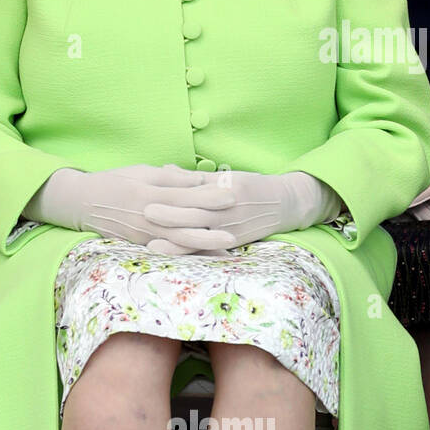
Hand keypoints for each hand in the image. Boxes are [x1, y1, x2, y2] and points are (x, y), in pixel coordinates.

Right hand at [24, 164, 229, 250]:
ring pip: (178, 242)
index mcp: (149, 194)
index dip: (209, 195)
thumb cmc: (115, 182)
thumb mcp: (142, 172)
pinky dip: (186, 255)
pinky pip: (167, 251)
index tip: (232, 194)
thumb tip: (200, 180)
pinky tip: (203, 257)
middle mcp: (147, 217)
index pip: (185, 195)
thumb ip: (170, 178)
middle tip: (235, 232)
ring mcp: (143, 234)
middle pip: (184, 224)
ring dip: (202, 247)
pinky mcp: (139, 245)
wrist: (82, 202)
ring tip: (225, 250)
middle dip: (211, 229)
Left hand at [142, 169, 341, 250]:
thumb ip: (193, 178)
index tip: (150, 195)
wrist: (284, 204)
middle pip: (195, 215)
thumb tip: (164, 170)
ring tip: (152, 245)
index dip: (172, 195)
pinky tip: (175, 259)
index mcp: (224, 189)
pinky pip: (209, 250)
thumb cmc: (250, 185)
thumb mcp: (224, 176)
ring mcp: (230, 229)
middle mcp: (227, 211)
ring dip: (176, 242)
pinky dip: (191, 254)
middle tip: (145, 213)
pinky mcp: (232, 243)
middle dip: (170, 216)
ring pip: (199, 237)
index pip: (194, 193)